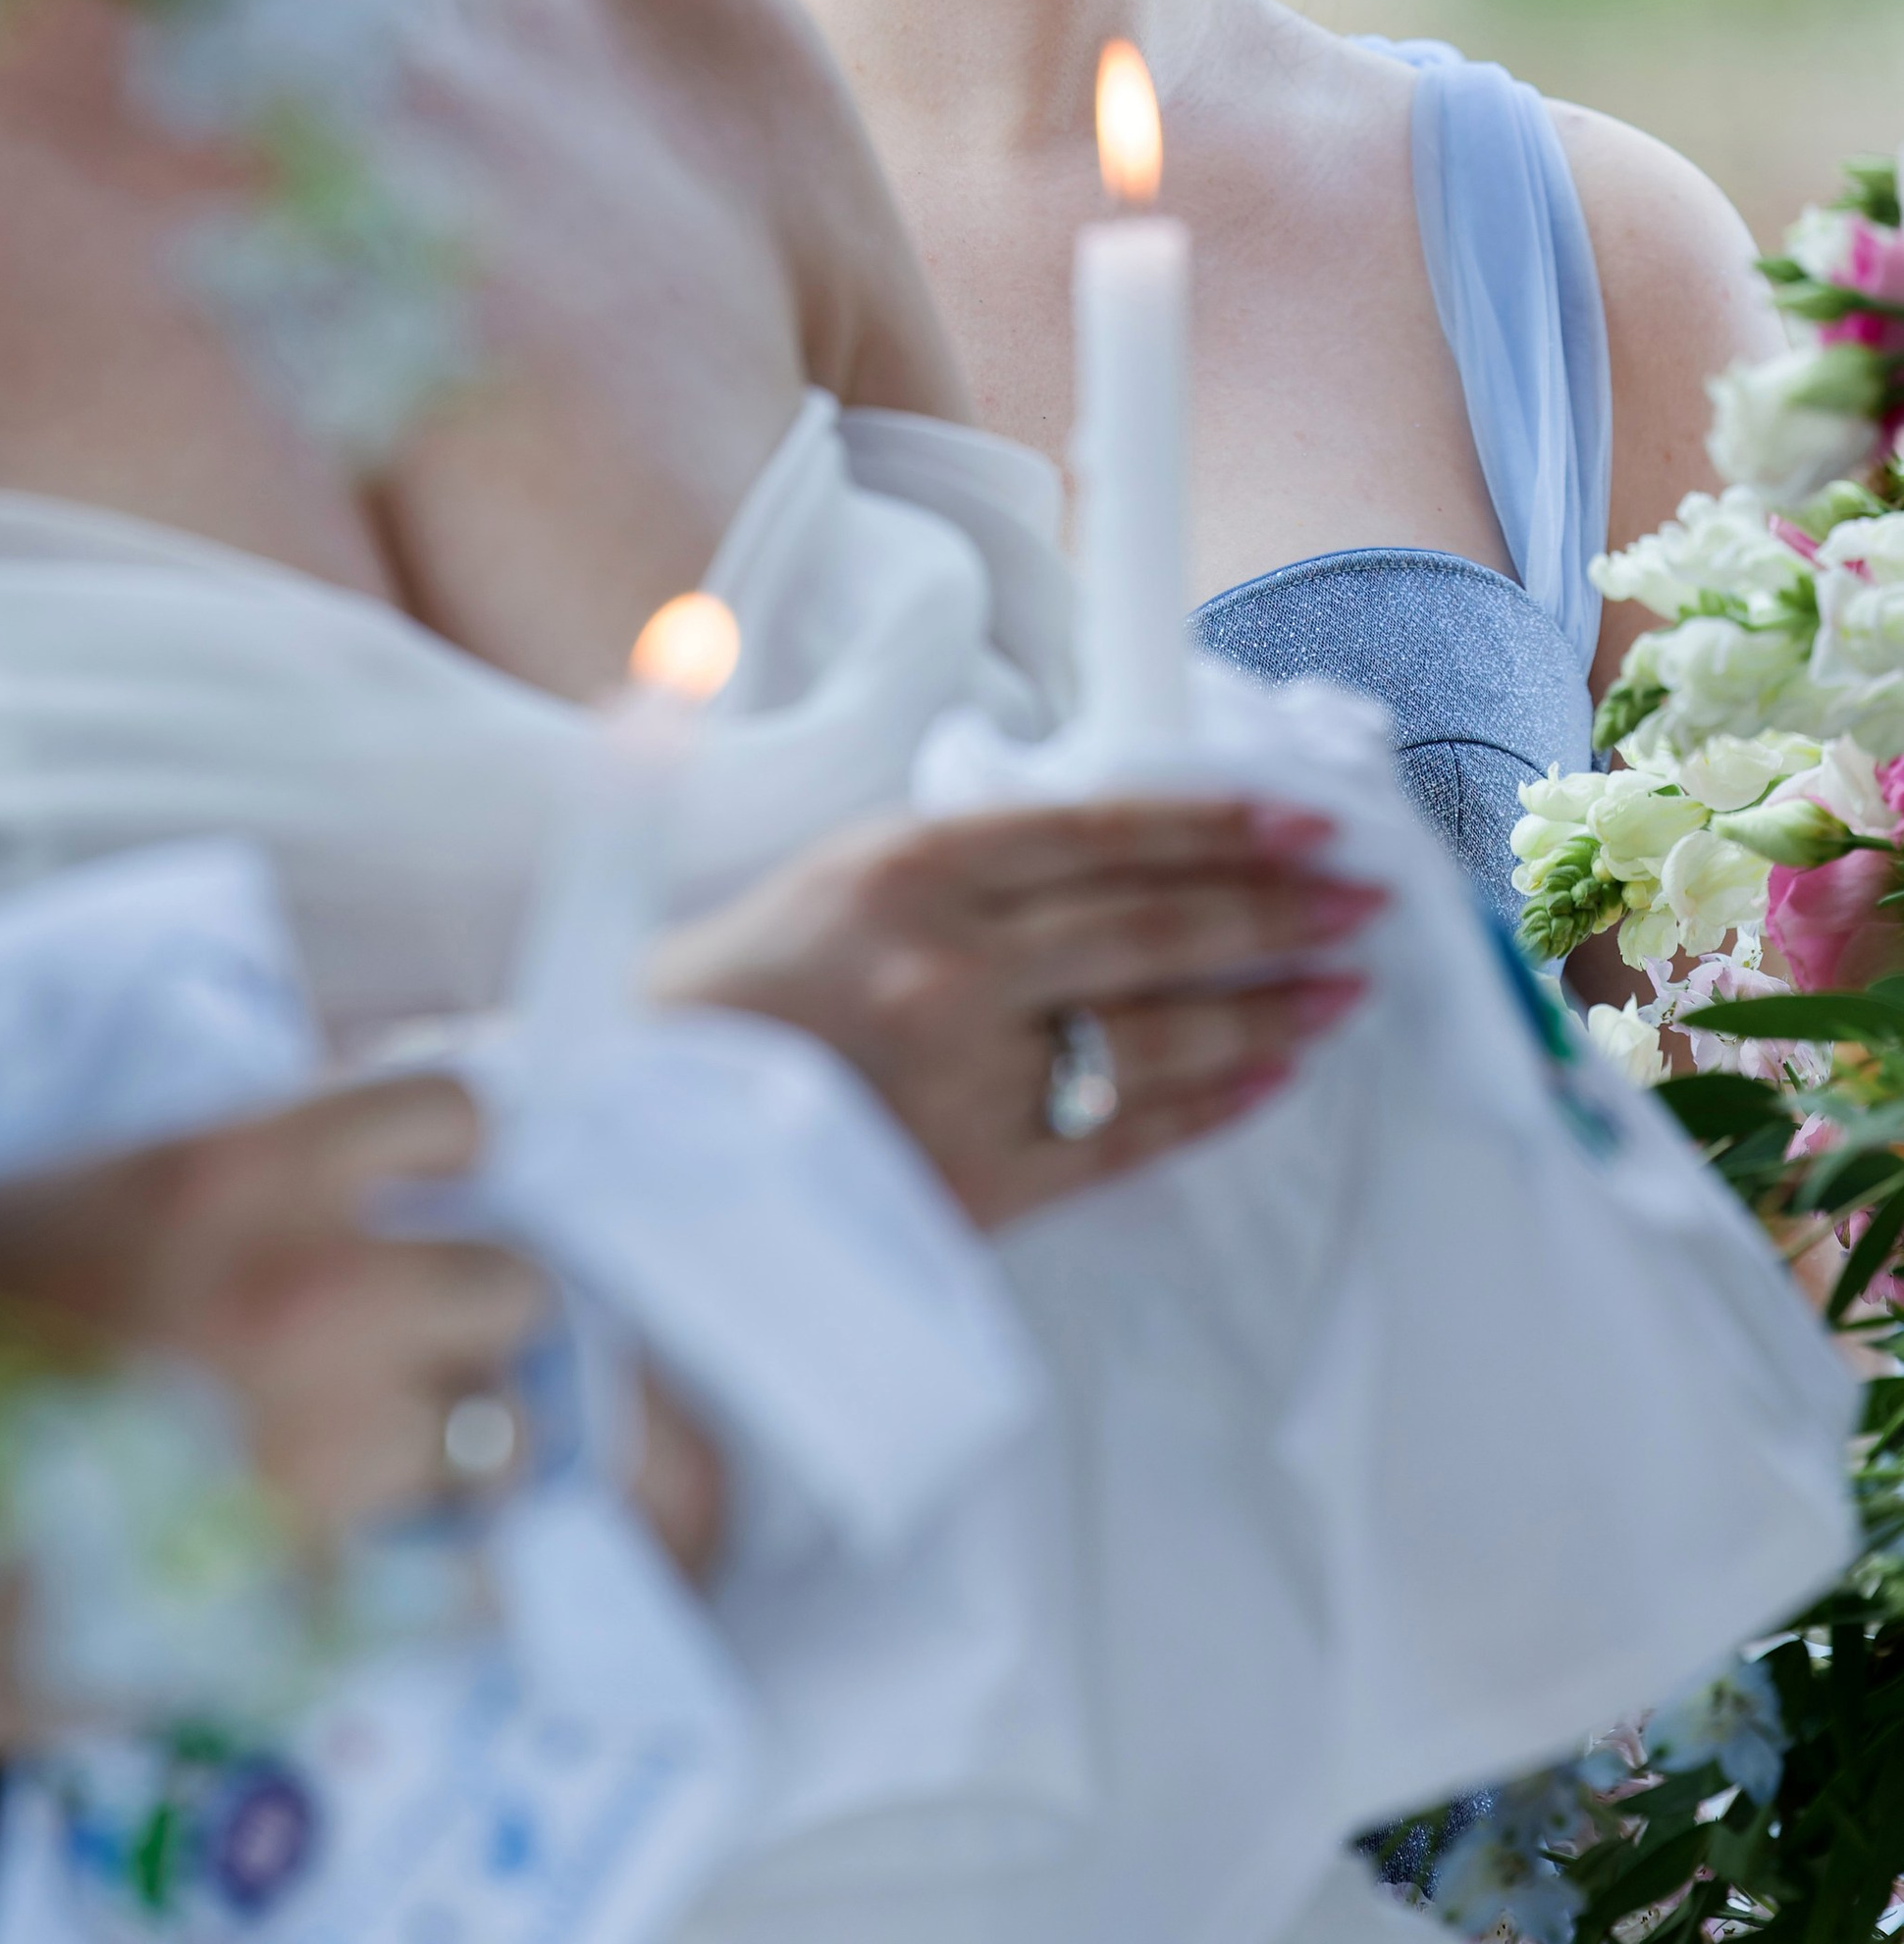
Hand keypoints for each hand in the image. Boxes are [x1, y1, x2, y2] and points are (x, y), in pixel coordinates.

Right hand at [0, 1074, 548, 1545]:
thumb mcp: (55, 1188)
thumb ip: (200, 1172)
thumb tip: (298, 1159)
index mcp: (252, 1168)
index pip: (450, 1110)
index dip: (444, 1152)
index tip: (419, 1185)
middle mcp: (325, 1288)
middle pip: (514, 1279)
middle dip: (472, 1309)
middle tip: (413, 1336)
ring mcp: (336, 1438)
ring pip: (504, 1433)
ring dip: (460, 1443)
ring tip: (392, 1462)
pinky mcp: (323, 1581)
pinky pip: (462, 1578)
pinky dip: (443, 1579)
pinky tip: (388, 1573)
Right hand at [650, 800, 1384, 1226]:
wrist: (638, 1131)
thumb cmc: (733, 990)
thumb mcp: (835, 876)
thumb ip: (963, 861)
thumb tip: (1115, 848)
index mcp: (906, 867)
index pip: (1103, 833)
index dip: (1219, 826)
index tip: (1308, 820)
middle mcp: (947, 965)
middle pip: (1152, 927)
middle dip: (1275, 909)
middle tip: (1361, 899)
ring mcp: (966, 1078)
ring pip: (1155, 1032)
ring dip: (1264, 1007)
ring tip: (1338, 988)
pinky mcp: (976, 1179)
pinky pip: (1121, 1137)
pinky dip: (1205, 1104)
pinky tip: (1264, 1078)